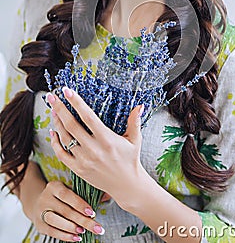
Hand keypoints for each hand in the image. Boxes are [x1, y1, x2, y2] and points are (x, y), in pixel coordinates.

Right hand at [32, 180, 104, 240]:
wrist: (38, 201)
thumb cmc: (61, 195)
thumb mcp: (69, 189)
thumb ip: (85, 193)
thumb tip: (107, 196)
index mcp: (54, 186)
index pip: (67, 195)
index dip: (80, 204)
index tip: (92, 212)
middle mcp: (46, 198)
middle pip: (65, 211)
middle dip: (82, 220)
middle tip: (96, 227)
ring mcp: (41, 212)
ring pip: (56, 222)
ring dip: (72, 228)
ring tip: (84, 231)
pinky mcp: (39, 224)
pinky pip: (52, 232)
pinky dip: (65, 236)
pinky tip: (76, 237)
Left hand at [48, 87, 147, 210]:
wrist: (127, 186)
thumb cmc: (131, 159)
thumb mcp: (135, 139)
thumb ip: (135, 121)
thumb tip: (140, 106)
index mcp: (107, 139)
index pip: (88, 116)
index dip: (76, 103)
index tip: (67, 91)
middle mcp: (94, 149)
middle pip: (71, 125)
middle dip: (59, 108)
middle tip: (51, 96)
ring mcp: (84, 160)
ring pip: (65, 138)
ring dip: (57, 122)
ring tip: (53, 110)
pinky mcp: (78, 169)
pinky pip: (62, 154)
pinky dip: (55, 142)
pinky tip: (53, 131)